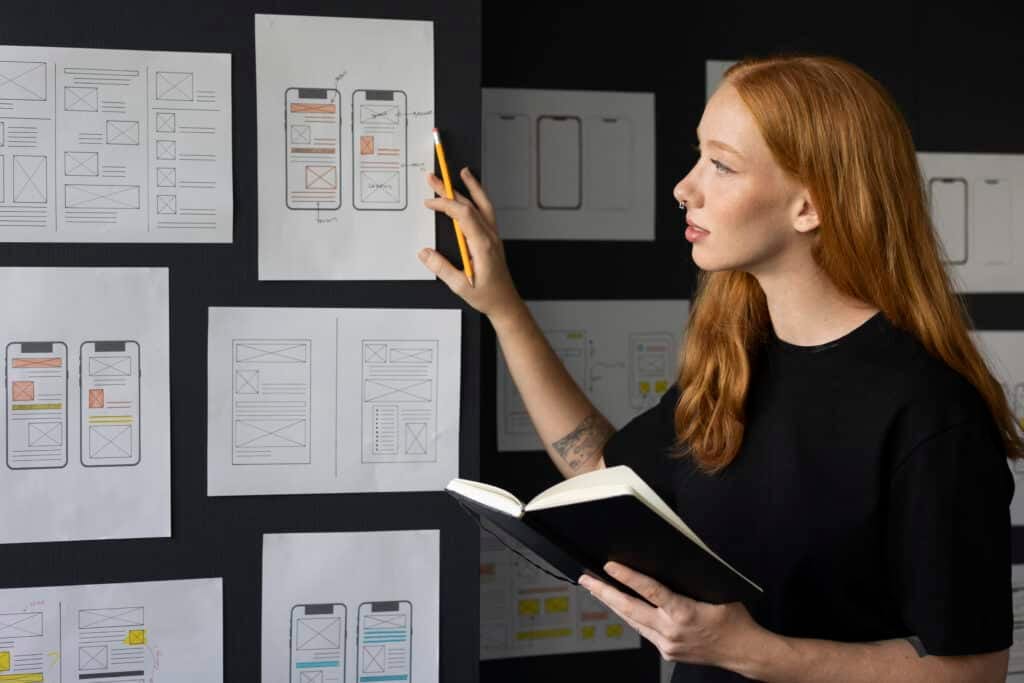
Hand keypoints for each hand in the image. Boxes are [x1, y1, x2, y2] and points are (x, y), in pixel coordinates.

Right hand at [420, 168, 521, 321]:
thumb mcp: (460, 286)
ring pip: (483, 205)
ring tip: (463, 173)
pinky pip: (487, 213)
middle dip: (450, 190)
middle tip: (434, 177)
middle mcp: (490, 237)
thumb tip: (425, 253)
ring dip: (471, 188)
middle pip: (470, 205)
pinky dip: (479, 199)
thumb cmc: (487, 295)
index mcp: (483, 245)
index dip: (446, 204)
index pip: (464, 215)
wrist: (505, 303)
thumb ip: (442, 268)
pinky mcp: (492, 239)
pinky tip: (473, 195)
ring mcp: (493, 236)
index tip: (430, 202)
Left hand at [579, 562, 761, 667]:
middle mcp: (671, 630)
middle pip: (629, 609)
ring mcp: (667, 644)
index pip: (649, 591)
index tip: (609, 566)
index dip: (627, 577)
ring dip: (613, 605)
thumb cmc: (734, 619)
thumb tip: (672, 558)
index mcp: (684, 613)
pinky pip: (643, 631)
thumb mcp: (717, 592)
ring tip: (596, 589)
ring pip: (632, 621)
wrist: (743, 652)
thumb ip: (693, 579)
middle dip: (604, 593)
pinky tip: (621, 607)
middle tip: (586, 579)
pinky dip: (631, 617)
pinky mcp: (667, 652)